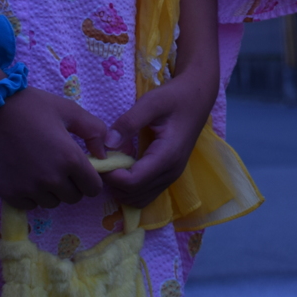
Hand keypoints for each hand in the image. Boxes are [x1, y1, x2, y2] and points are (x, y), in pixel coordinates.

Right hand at [0, 88, 107, 209]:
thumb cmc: (31, 105)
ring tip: (42, 166)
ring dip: (52, 190)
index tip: (83, 168)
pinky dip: (32, 195)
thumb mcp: (68, 110)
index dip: (91, 178)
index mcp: (70, 158)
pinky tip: (26, 174)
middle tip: (61, 164)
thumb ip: (94, 130)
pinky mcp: (9, 194)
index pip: (93, 188)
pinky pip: (31, 205)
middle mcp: (51, 179)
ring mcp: (29, 189)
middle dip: (73, 184)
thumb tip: (104, 154)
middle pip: (74, 197)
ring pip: (52, 202)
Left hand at [102, 76, 215, 209]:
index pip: (133, 182)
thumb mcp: (151, 102)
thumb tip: (107, 144)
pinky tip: (124, 166)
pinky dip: (130, 187)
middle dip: (113, 183)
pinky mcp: (168, 175)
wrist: (197, 98)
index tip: (99, 159)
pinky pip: (146, 193)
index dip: (111, 175)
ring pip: (139, 199)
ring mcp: (171, 176)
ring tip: (113, 163)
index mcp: (167, 156)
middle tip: (102, 160)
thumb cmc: (175, 97)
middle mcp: (171, 172)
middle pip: (133, 195)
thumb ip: (129, 122)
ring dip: (120, 187)